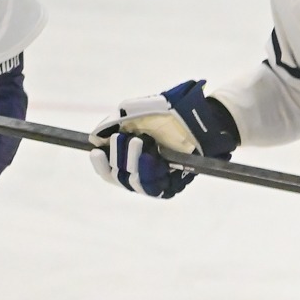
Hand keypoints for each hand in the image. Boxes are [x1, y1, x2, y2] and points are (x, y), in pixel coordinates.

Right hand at [89, 80, 238, 198]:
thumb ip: (117, 122)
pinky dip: (149, 174)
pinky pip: (155, 188)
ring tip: (137, 141)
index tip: (95, 151)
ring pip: (134, 183)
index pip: (108, 170)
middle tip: (123, 138)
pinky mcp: (173, 187)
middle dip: (117, 157)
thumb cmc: (172, 112)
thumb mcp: (141, 111)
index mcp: (130, 158)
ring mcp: (157, 181)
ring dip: (132, 162)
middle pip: (118, 177)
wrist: (204, 117)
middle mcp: (141, 173)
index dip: (100, 164)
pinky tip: (151, 157)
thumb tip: (95, 138)